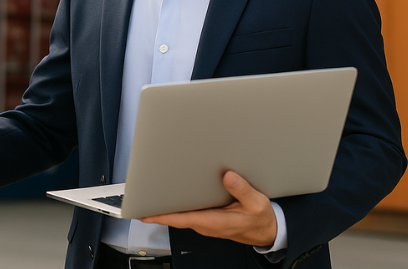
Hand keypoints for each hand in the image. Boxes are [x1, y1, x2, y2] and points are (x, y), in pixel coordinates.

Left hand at [139, 171, 277, 246]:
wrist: (267, 231)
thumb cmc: (260, 220)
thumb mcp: (257, 204)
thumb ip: (242, 190)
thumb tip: (228, 176)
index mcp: (215, 222)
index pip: (182, 219)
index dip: (162, 216)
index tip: (145, 212)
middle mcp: (206, 224)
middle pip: (176, 217)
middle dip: (158, 208)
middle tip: (141, 197)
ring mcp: (205, 222)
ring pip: (181, 215)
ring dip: (166, 206)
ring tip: (150, 193)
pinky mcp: (207, 218)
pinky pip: (188, 213)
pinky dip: (177, 205)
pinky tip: (171, 196)